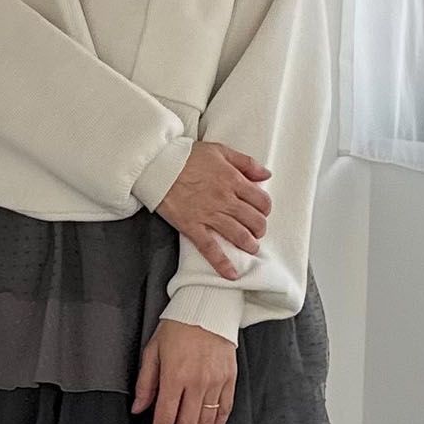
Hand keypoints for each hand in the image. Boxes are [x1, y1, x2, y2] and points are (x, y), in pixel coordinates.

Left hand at [131, 317, 236, 423]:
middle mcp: (197, 383)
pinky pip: (225, 409)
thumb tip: (139, 410)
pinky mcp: (229, 379)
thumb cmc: (176, 327)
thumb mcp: (152, 351)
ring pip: (207, 423)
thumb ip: (146, 383)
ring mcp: (216, 382)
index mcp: (174, 376)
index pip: (165, 417)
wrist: (208, 306)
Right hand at [156, 141, 271, 280]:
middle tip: (257, 230)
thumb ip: (245, 162)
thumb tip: (266, 175)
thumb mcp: (219, 150)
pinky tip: (231, 274)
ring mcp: (208, 215)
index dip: (265, 208)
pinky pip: (210, 249)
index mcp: (232, 180)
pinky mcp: (192, 226)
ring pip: (238, 234)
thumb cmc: (186, 156)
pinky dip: (222, 263)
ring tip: (251, 247)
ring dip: (249, 244)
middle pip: (254, 220)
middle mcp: (224, 199)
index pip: (261, 200)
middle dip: (259, 228)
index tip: (261, 211)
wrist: (156, 164)